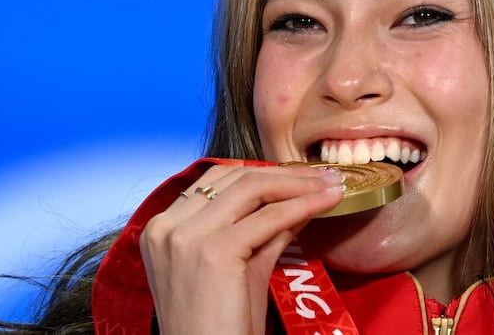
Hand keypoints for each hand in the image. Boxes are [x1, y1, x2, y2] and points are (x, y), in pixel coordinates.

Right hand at [139, 164, 343, 334]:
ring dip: (299, 183)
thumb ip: (266, 228)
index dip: (263, 173)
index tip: (301, 175)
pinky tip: (327, 203)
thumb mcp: (244, 264)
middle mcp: (166, 226)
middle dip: (285, 173)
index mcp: (162, 227)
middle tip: (324, 176)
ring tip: (331, 185)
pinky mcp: (212, 252)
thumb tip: (301, 196)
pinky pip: (269, 217)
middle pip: (235, 177)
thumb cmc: (223, 325)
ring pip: (252, 188)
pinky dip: (304, 205)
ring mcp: (186, 237)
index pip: (218, 180)